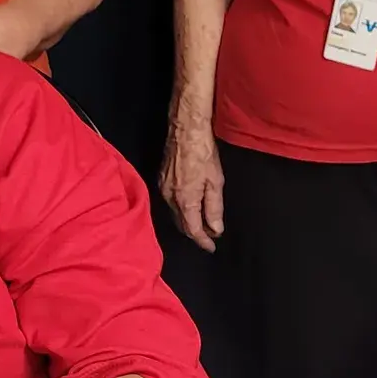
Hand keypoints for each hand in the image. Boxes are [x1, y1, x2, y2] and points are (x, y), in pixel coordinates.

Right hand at [159, 114, 225, 251]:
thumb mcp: (215, 182)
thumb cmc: (203, 153)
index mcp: (185, 201)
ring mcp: (163, 188)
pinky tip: (190, 207)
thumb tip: (215, 229)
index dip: (203, 241)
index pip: (193, 229)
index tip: (212, 247)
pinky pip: (171, 203)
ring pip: (175, 214)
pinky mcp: (161, 179)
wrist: (185, 129)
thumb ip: (214, 208)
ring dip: (188, 222)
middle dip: (195, 233)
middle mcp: (170, 198)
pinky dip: (181, 210)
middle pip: (182, 224)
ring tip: (203, 225)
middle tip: (210, 237)